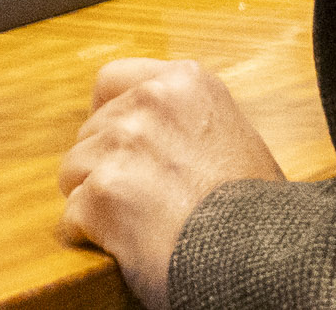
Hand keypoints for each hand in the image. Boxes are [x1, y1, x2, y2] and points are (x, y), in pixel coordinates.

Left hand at [57, 58, 283, 303]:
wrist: (263, 256)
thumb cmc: (259, 210)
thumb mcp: (235, 136)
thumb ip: (187, 121)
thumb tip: (153, 132)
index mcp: (184, 83)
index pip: (111, 80)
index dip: (108, 114)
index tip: (116, 142)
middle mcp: (149, 103)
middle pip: (91, 130)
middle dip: (104, 164)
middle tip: (139, 197)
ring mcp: (122, 147)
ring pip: (74, 171)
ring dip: (95, 199)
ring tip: (137, 223)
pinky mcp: (103, 194)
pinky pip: (73, 215)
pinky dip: (91, 235)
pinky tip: (124, 246)